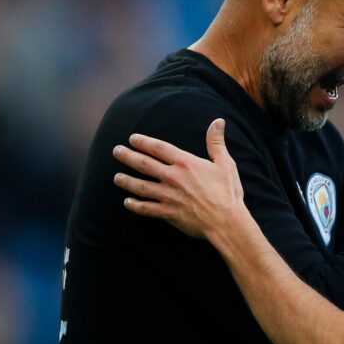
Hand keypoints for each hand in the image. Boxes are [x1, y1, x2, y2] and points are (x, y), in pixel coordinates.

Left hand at [112, 119, 247, 241]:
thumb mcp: (225, 163)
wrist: (226, 221)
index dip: (144, 142)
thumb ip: (216, 142)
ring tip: (116, 177)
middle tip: (116, 151)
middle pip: (144, 164)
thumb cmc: (227, 192)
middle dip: (127, 156)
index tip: (132, 138)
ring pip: (140, 186)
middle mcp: (173, 177)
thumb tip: (218, 121)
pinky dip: (135, 205)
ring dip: (126, 181)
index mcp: (185, 163)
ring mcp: (168, 196)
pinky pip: (146, 208)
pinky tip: (127, 202)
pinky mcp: (168, 213)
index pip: (159, 148)